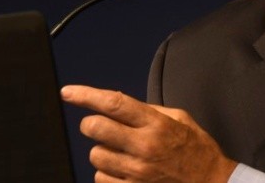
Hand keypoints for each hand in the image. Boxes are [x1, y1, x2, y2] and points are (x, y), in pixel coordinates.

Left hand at [61, 84, 236, 182]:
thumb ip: (148, 110)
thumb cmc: (196, 150)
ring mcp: (137, 173)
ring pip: (95, 155)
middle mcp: (144, 147)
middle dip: (91, 124)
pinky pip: (101, 179)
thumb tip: (117, 105)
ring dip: (103, 151)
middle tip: (99, 126)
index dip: (85, 95)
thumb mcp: (179, 119)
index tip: (68, 92)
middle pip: (94, 128)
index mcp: (155, 124)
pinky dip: (107, 174)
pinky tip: (124, 170)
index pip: (112, 103)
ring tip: (122, 153)